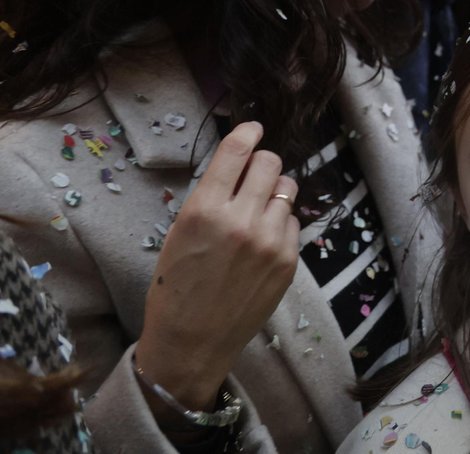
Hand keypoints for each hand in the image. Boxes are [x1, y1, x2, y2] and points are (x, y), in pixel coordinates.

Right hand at [136, 121, 300, 416]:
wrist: (192, 341)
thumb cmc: (176, 286)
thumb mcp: (180, 232)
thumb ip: (212, 197)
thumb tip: (240, 165)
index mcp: (204, 210)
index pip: (237, 151)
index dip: (247, 133)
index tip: (254, 128)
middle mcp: (240, 221)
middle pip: (271, 163)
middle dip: (262, 163)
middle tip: (253, 175)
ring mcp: (269, 242)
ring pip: (287, 188)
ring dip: (273, 191)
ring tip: (256, 210)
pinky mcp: (287, 261)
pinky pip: (293, 221)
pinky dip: (280, 222)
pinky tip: (262, 239)